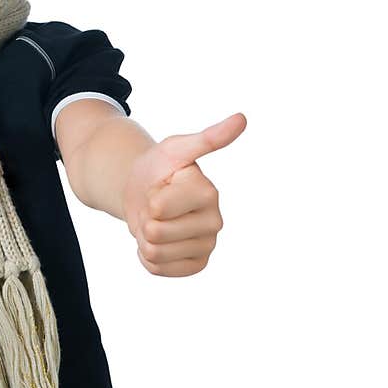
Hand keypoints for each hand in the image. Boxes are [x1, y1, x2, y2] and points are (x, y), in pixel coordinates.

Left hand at [122, 113, 245, 276]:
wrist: (146, 192)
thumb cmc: (160, 167)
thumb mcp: (176, 149)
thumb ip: (208, 138)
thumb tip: (242, 118)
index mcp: (209, 194)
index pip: (158, 207)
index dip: (149, 197)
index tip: (162, 187)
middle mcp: (215, 222)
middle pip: (155, 233)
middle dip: (146, 217)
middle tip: (156, 206)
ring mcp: (207, 245)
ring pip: (155, 253)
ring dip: (145, 237)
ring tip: (157, 220)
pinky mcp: (196, 264)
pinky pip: (159, 269)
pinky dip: (147, 255)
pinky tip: (158, 239)